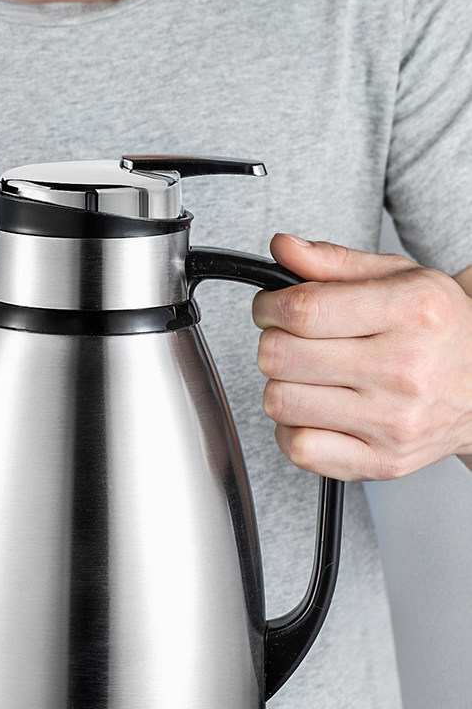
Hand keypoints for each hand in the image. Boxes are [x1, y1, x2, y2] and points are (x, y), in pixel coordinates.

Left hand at [252, 234, 471, 480]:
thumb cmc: (439, 331)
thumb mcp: (401, 278)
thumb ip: (335, 262)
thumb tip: (282, 248)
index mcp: (411, 311)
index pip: (303, 310)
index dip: (269, 306)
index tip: (269, 307)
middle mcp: (404, 368)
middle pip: (282, 356)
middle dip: (273, 343)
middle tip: (291, 340)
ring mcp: (393, 420)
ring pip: (281, 402)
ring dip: (281, 385)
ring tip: (308, 376)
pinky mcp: (382, 461)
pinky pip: (300, 449)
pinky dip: (292, 430)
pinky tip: (314, 412)